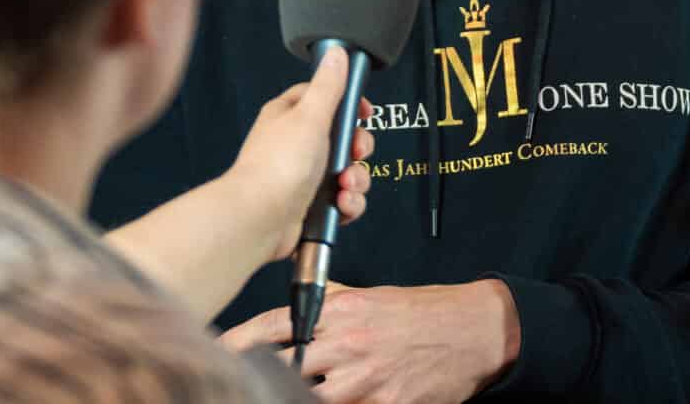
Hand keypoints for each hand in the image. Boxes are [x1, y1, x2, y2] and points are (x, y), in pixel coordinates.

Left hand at [221, 280, 521, 402]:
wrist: (472, 331)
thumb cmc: (420, 313)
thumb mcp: (371, 297)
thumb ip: (332, 301)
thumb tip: (296, 306)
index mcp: (342, 311)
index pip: (276, 324)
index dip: (241, 339)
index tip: (217, 349)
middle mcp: (349, 343)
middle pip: (285, 365)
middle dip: (259, 376)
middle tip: (235, 382)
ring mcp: (368, 379)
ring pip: (311, 398)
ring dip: (292, 396)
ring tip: (270, 395)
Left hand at [226, 46, 375, 261]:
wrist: (259, 219)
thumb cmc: (277, 166)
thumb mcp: (310, 116)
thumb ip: (328, 86)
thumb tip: (336, 54)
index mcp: (290, 116)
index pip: (324, 97)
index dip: (348, 104)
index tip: (364, 112)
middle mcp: (296, 145)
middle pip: (342, 137)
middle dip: (357, 148)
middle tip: (354, 152)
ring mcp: (303, 175)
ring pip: (346, 170)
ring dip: (356, 179)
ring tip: (346, 184)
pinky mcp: (310, 204)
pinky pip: (341, 200)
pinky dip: (347, 203)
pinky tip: (341, 205)